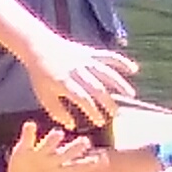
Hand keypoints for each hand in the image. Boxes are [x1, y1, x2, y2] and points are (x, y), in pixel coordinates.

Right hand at [7, 122, 124, 171]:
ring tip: (58, 134)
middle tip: (85, 142)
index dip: (88, 164)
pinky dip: (28, 132)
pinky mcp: (24, 149)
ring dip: (54, 139)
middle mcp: (53, 161)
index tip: (101, 160)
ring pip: (49, 143)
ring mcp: (39, 154)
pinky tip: (30, 126)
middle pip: (68, 152)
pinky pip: (27, 138)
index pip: (77, 168)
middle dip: (76, 147)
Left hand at [22, 32, 139, 131]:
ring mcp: (84, 60)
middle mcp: (76, 71)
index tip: (100, 122)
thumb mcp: (44, 95)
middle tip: (117, 115)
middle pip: (96, 87)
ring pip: (106, 72)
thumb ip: (57, 111)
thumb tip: (72, 125)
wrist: (38, 46)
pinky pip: (107, 56)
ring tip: (131, 95)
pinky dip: (121, 62)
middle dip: (108, 101)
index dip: (92, 111)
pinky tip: (134, 69)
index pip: (82, 99)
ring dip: (119, 84)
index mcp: (64, 82)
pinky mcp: (89, 53)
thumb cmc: (41, 74)